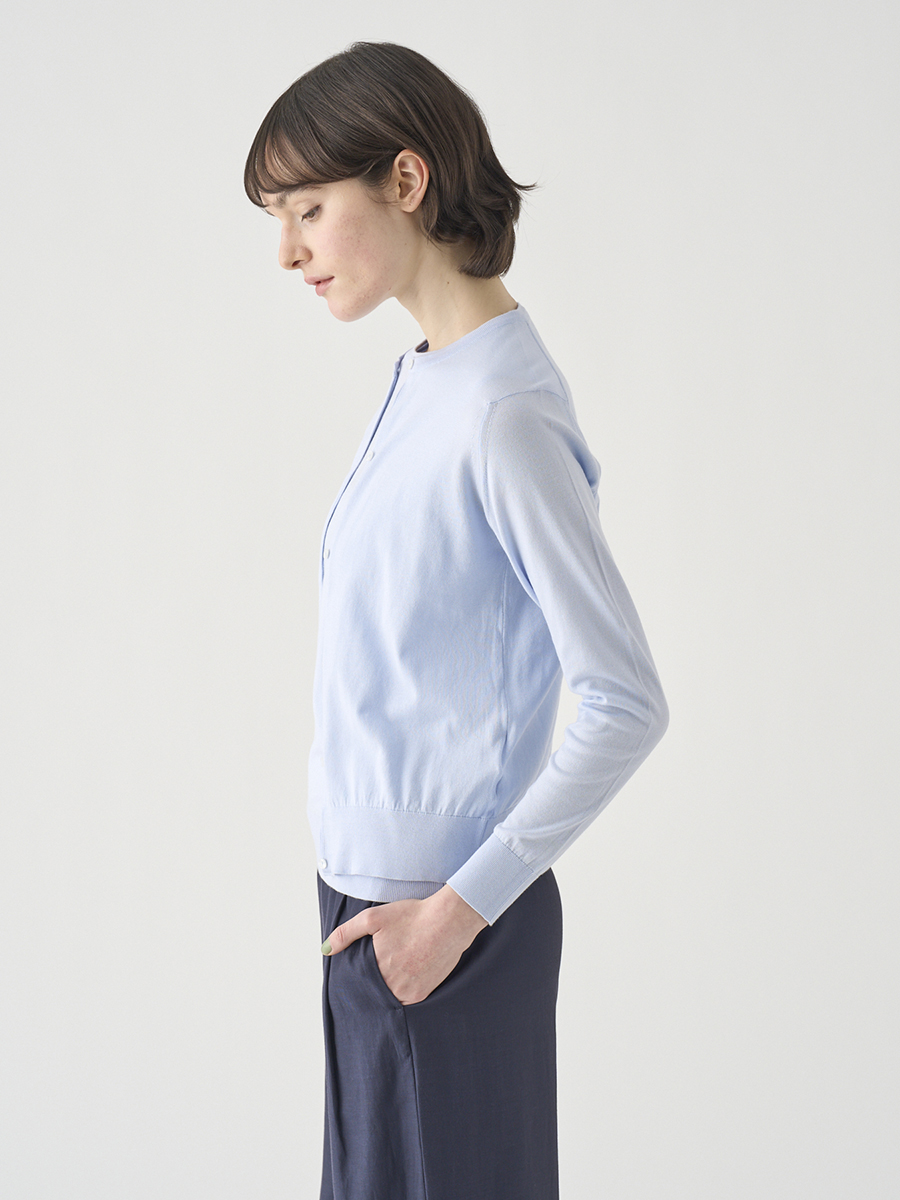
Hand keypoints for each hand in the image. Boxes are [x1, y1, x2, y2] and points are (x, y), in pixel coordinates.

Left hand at [322, 885, 488, 1003]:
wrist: (449, 921)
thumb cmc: (413, 916)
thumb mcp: (374, 917)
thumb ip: (346, 933)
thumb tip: (325, 949)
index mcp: (376, 969)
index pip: (357, 983)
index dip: (355, 979)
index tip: (356, 975)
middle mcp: (391, 986)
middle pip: (372, 993)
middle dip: (370, 987)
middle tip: (374, 975)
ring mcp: (409, 993)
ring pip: (388, 1000)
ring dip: (385, 992)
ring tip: (388, 977)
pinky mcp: (423, 995)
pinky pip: (406, 1002)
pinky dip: (401, 994)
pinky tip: (403, 980)